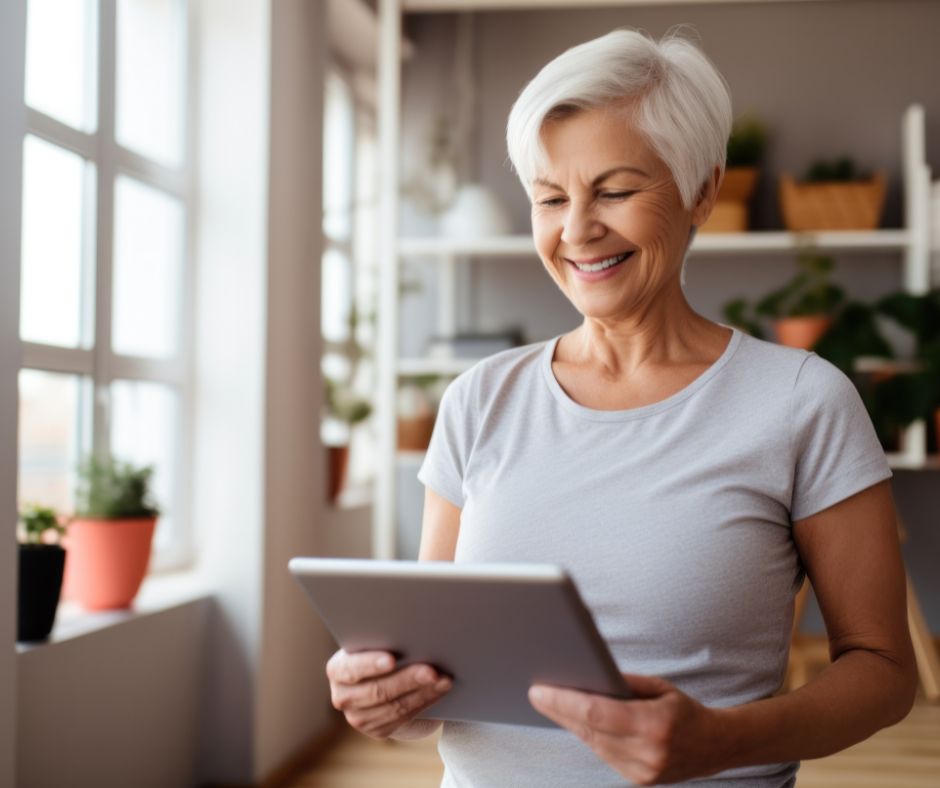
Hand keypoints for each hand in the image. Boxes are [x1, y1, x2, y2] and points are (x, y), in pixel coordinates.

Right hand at [326, 649, 452, 738]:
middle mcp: (342, 696)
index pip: (352, 668)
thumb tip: (411, 634)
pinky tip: (440, 691)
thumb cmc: (381, 649)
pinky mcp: (376, 730)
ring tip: (444, 680)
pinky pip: (403, 718)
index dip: (371, 664)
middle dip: (408, 679)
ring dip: (423, 693)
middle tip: (432, 670)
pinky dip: (425, 702)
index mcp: (337, 669)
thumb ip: (383, 640)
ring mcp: (358, 717)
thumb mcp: (376, 643)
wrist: (382, 678)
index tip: (392, 659)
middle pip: (378, 690)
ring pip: (394, 707)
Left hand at [528, 674, 728, 784]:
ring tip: (549, 702)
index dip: (564, 702)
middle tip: (536, 693)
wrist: (715, 747)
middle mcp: (646, 753)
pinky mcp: (637, 781)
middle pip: (589, 730)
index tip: (540, 690)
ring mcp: (641, 772)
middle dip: (560, 710)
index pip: (597, 714)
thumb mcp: (659, 687)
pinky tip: (572, 720)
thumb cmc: (685, 710)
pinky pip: (602, 754)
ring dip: (569, 723)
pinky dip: (588, 736)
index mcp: (654, 725)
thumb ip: (625, 683)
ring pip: (592, 744)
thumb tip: (588, 675)